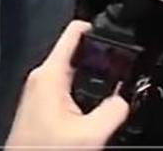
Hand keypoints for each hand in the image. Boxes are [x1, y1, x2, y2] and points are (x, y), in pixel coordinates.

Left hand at [6, 21, 128, 149]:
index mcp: (49, 74)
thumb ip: (113, 111)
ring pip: (71, 73)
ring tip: (107, 90)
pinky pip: (64, 88)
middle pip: (76, 53)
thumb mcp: (90, 135)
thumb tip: (124, 100)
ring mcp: (38, 91)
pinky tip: (89, 110)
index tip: (113, 32)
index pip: (74, 32)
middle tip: (118, 70)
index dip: (95, 27)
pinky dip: (79, 93)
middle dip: (98, 60)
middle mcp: (40, 78)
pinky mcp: (38, 105)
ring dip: (90, 80)